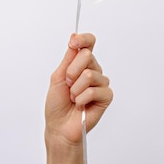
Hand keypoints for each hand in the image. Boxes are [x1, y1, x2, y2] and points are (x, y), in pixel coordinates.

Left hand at [44, 33, 112, 147]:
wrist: (59, 127)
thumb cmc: (57, 104)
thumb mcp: (58, 77)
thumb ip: (68, 58)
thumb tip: (74, 37)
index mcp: (81, 63)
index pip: (88, 43)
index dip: (83, 39)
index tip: (73, 42)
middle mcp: (93, 70)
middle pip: (87, 55)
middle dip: (71, 71)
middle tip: (68, 84)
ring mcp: (101, 83)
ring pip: (89, 74)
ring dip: (75, 89)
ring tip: (73, 97)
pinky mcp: (106, 96)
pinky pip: (94, 90)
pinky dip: (82, 99)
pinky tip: (81, 105)